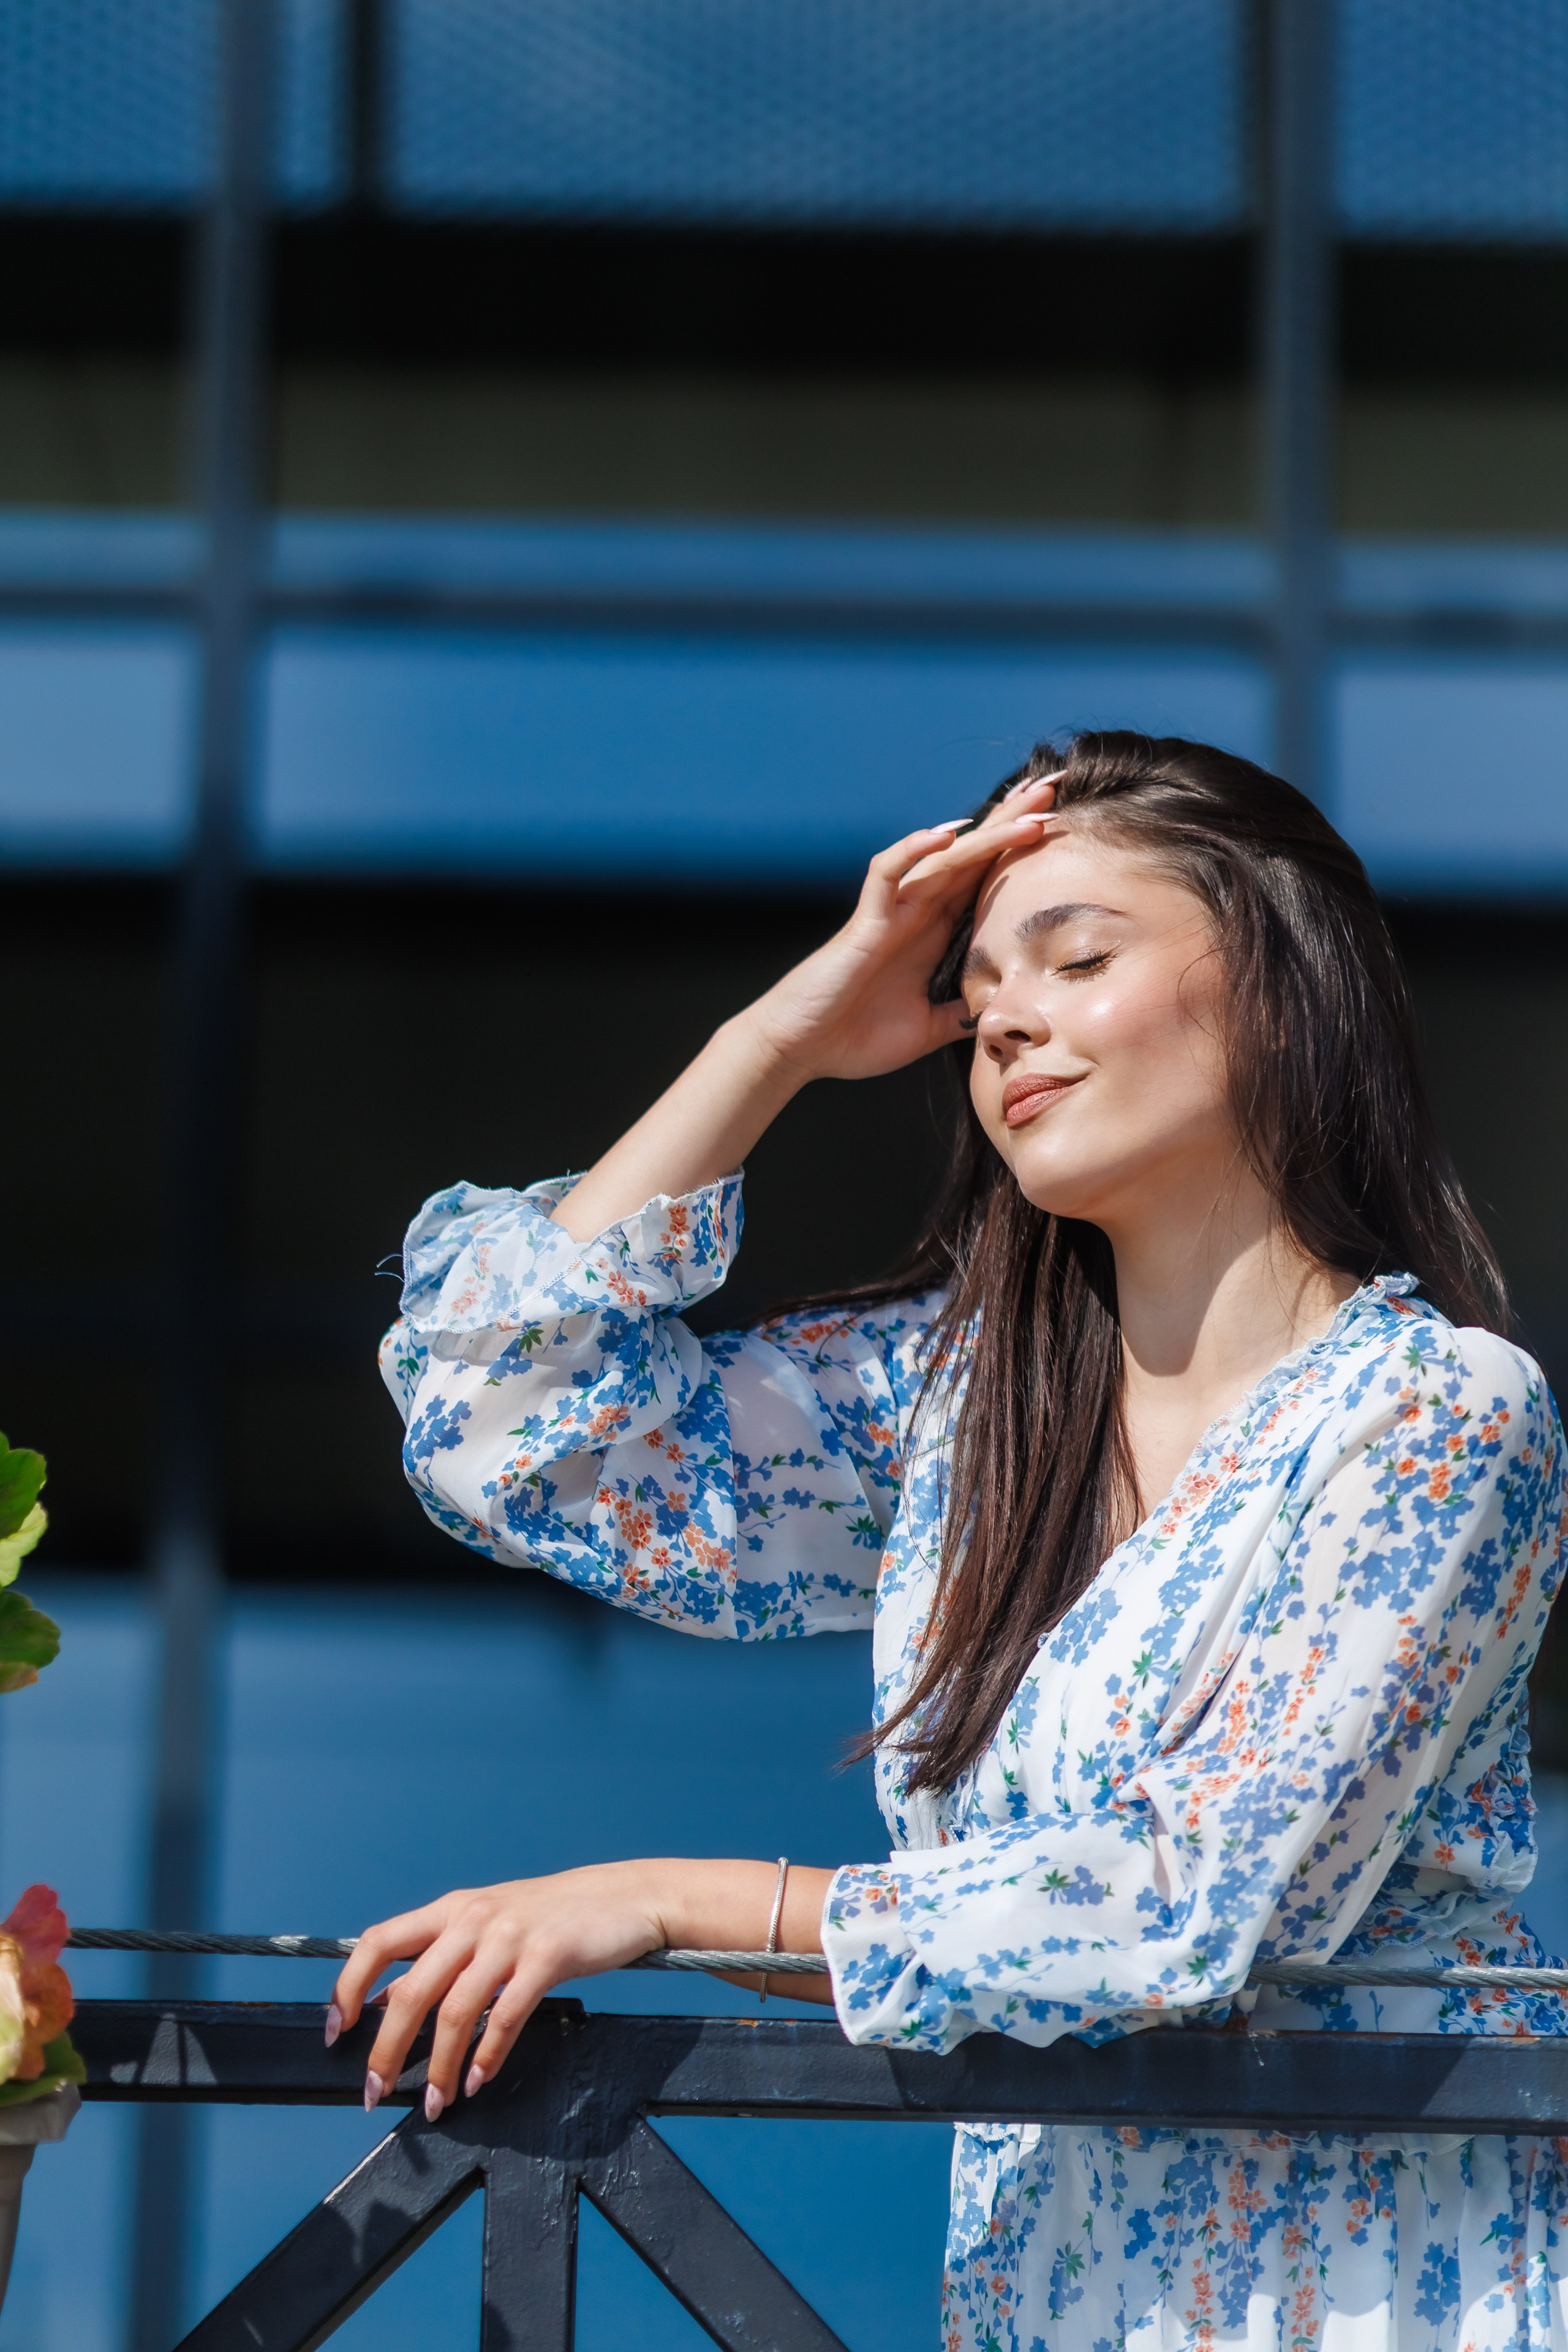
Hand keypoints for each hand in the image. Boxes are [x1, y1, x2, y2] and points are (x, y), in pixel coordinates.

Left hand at [326, 1856, 836, 2115]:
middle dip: (385, 2048)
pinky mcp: (547, 1956)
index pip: (378, 1941)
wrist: (624, 1896)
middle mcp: (473, 1917)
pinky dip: (487, 2055)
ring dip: (440, 2066)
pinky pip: (506, 2015)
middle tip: (374, 2091)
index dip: (348, 1986)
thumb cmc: (551, 1917)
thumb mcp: (488, 1923)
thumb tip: (387, 2000)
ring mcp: (511, 1935)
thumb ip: (442, 1956)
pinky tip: (479, 2080)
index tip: (335, 2031)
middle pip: (411, 1988)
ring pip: (456, 2010)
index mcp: (452, 1908)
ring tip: (437, 2103)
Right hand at [737, 774, 1058, 1084]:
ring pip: (943, 858)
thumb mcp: (927, 1029)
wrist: (802, 1049)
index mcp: (933, 932)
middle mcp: (916, 912)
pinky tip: (945, 833)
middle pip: (971, 855)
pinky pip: (888, 874)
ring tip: (1027, 807)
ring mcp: (891, 912)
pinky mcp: (865, 922)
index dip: (1018, 851)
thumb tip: (997, 1012)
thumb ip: (961, 1014)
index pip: (984, 880)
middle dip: (1011, 821)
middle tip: (1053, 787)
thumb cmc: (854, 1037)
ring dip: (986, 832)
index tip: (1059, 825)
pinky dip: (912, 851)